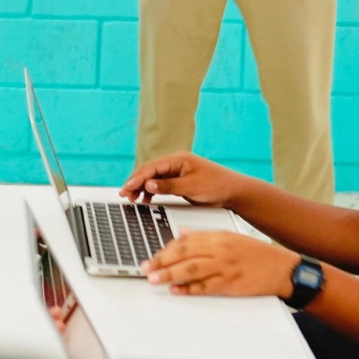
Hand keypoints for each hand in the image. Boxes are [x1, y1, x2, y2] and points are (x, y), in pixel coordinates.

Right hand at [120, 151, 243, 207]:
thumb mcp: (192, 187)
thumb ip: (169, 185)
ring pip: (153, 179)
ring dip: (142, 188)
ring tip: (132, 198)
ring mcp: (176, 173)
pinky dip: (151, 191)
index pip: (151, 167)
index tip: (127, 187)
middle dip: (135, 182)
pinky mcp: (179, 182)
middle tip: (124, 194)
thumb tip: (148, 184)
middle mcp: (175, 164)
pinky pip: (160, 185)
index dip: (137, 178)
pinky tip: (146, 199)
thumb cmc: (217, 185)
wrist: (234, 192)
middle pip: (149, 172)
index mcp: (178, 159)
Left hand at [141, 230, 299, 298]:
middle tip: (146, 268)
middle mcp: (219, 249)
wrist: (283, 268)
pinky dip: (189, 289)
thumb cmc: (257, 254)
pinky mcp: (231, 283)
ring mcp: (225, 266)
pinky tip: (177, 290)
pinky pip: (206, 286)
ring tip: (154, 279)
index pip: (185, 241)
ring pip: (191, 269)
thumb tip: (182, 233)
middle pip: (184, 254)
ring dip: (170, 274)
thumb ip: (205, 236)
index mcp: (217, 236)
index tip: (153, 256)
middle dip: (161, 261)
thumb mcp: (230, 237)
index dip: (166, 249)